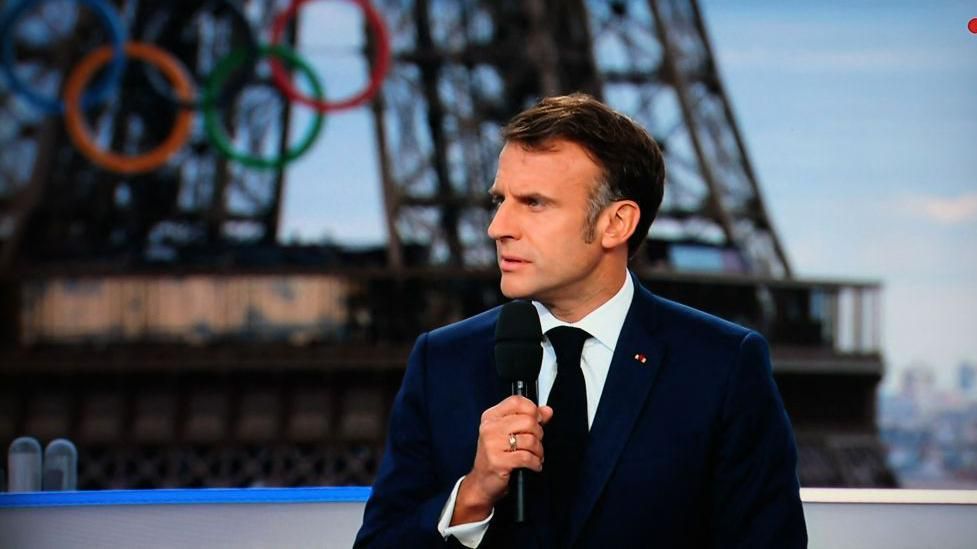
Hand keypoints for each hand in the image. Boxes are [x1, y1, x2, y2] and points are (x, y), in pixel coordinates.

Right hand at [451, 395, 553, 524]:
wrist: (482, 482)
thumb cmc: (496, 456)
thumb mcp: (509, 433)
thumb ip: (529, 419)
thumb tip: (547, 410)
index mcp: (491, 417)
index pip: (516, 401)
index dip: (532, 409)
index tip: (537, 419)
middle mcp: (489, 428)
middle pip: (528, 420)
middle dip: (538, 434)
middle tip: (535, 442)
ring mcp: (492, 445)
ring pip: (530, 440)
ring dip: (538, 451)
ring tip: (535, 456)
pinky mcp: (498, 461)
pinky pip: (527, 457)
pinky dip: (535, 462)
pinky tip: (533, 465)